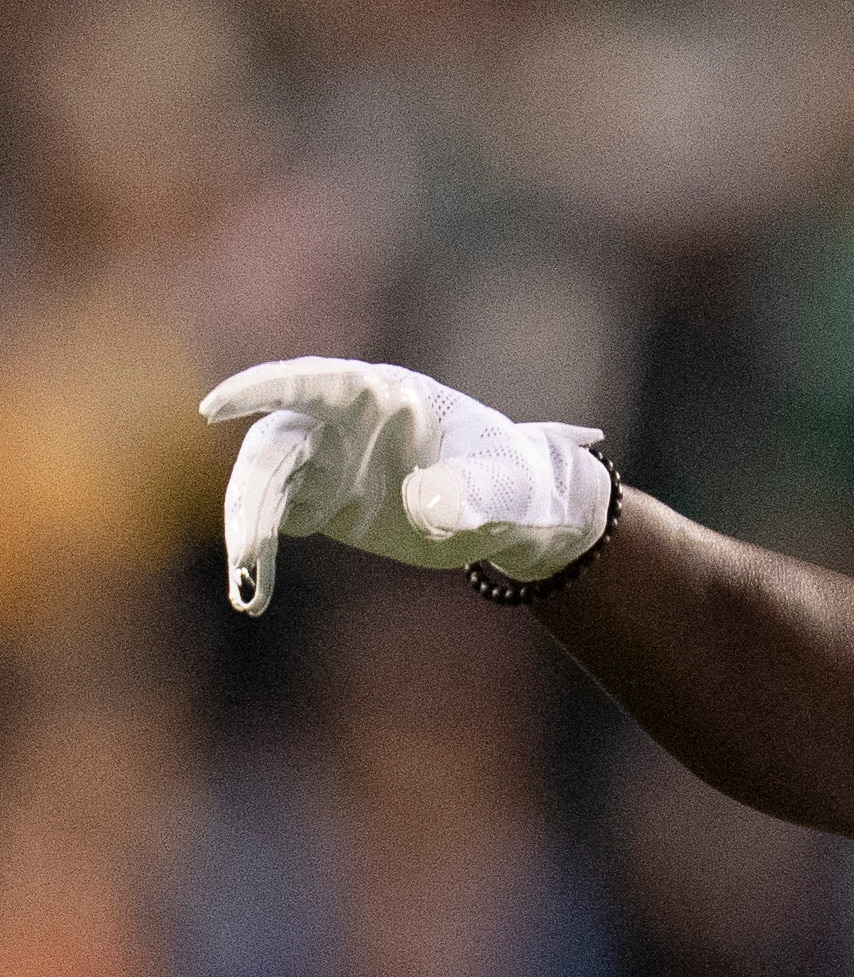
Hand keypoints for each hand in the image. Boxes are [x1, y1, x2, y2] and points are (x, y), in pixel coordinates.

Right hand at [198, 358, 611, 615]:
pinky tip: (253, 594)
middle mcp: (344, 422)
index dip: (265, 389)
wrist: (512, 510)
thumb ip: (473, 489)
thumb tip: (425, 505)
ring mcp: (328, 461)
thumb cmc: (514, 478)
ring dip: (248, 529)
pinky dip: (258, 554)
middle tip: (248, 548)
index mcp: (386, 395)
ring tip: (247, 585)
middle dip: (254, 492)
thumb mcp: (508, 483)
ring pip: (264, 485)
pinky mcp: (321, 503)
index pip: (316, 383)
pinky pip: (274, 522)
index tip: (215, 406)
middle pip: (276, 445)